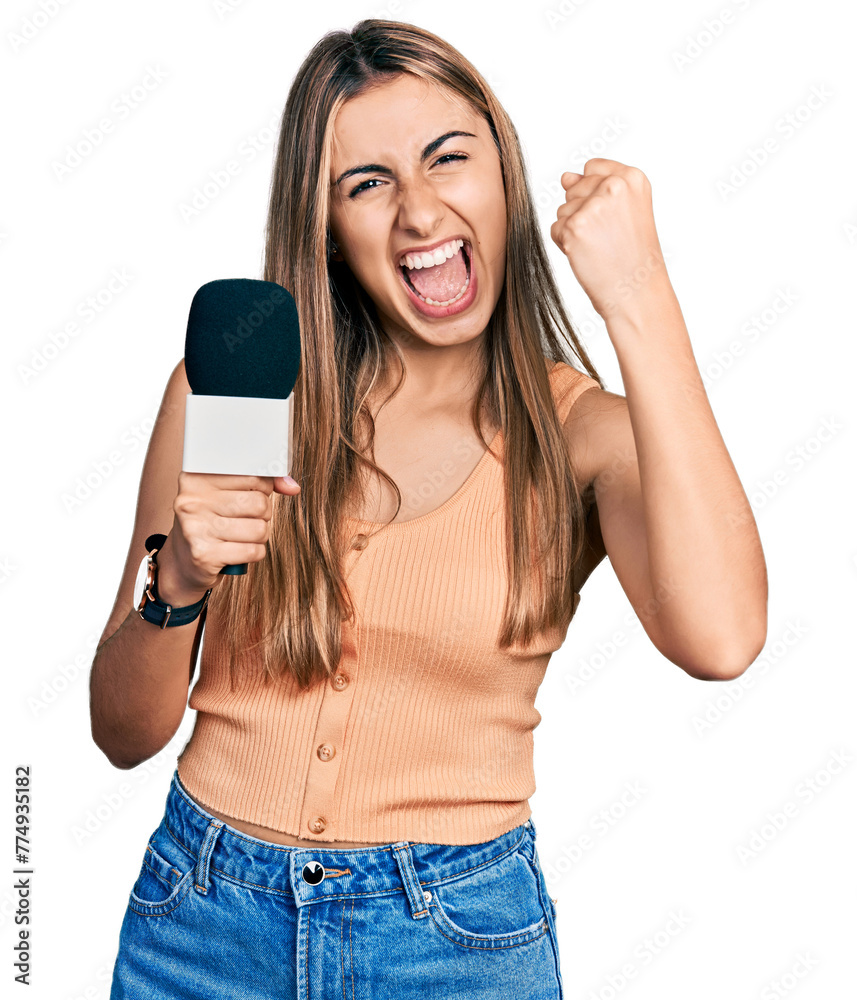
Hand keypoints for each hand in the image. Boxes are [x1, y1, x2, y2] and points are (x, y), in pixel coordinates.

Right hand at [156, 472, 300, 603]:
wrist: (181, 562)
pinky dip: (254, 553)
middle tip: (247, 519)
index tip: (255, 493)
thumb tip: (293, 487)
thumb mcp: (227, 495)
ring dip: (259, 535)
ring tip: (242, 535)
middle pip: (259, 502)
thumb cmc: (211, 522)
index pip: (253, 475)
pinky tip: (238, 551)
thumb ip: (261, 484)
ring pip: (260, 529)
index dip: (263, 487)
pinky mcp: (204, 555)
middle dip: (263, 514)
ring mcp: (196, 528)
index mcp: (196, 477)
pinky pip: (253, 551)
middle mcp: (192, 500)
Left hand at [550, 158, 669, 321]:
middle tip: (608, 237)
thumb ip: (595, 186)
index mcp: (632, 178)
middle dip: (583, 213)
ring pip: (563, 210)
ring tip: (599, 247)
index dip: (594, 194)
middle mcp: (613, 186)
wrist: (636, 291)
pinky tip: (588, 255)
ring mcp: (593, 206)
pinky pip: (556, 229)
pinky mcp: (574, 227)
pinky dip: (565, 245)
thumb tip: (565, 177)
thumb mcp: (624, 211)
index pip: (592, 167)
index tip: (612, 217)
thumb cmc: (632, 255)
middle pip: (574, 189)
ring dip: (574, 230)